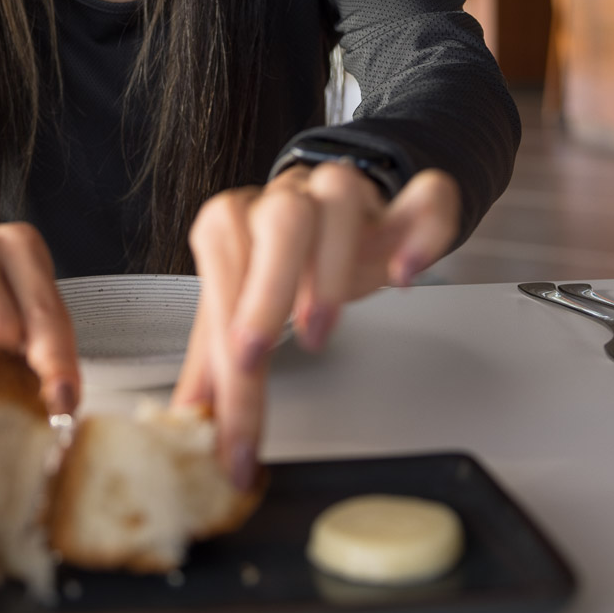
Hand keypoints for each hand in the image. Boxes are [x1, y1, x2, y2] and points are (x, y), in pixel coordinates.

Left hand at [173, 163, 460, 488]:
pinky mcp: (399, 203)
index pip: (224, 281)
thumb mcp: (237, 309)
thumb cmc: (276, 263)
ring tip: (319, 331)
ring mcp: (344, 191)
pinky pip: (425, 196)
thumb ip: (211, 362)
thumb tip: (187, 419)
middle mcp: (284, 197)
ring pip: (341, 197)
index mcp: (232, 220)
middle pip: (280, 222)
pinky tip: (404, 275)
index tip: (234, 421)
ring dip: (333, 268)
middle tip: (257, 360)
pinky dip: (423, 232)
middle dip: (267, 293)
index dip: (224, 355)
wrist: (323, 214)